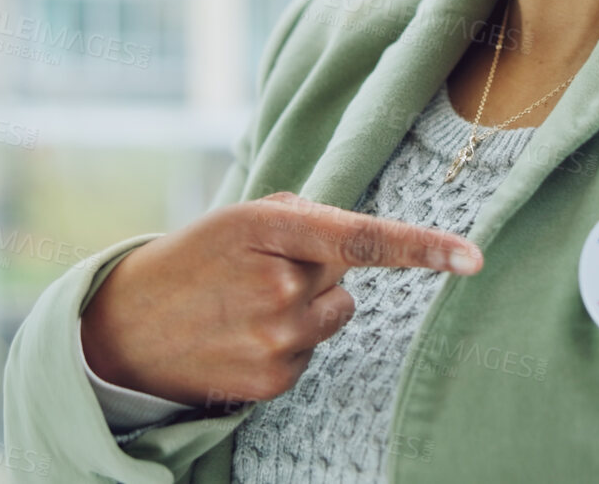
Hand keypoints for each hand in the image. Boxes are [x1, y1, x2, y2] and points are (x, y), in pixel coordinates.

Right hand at [80, 191, 483, 407]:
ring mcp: (275, 337)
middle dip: (316, 271)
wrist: (126, 328)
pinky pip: (311, 353)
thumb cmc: (195, 261)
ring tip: (248, 307)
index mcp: (268, 227)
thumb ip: (305, 217)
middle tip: (258, 274)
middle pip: (346, 277)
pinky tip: (243, 338)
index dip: (424, 248)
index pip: (362, 238)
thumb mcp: (241, 218)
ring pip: (335, 315)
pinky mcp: (272, 380)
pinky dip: (286, 344)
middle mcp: (277, 283)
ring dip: (305, 308)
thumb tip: (359, 240)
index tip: (472, 258)